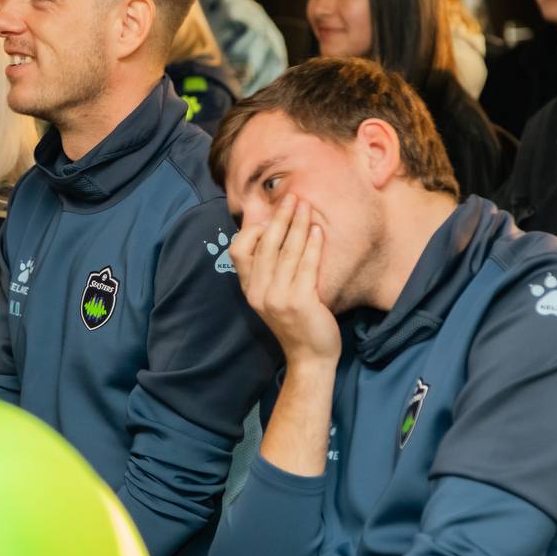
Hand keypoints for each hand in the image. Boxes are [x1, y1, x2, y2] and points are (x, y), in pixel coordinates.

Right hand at [230, 195, 340, 367]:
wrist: (309, 357)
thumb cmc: (296, 324)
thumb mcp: (272, 298)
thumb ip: (269, 272)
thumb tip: (271, 234)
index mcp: (249, 290)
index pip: (238, 251)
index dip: (251, 230)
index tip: (267, 215)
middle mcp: (259, 293)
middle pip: (266, 245)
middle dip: (279, 217)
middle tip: (292, 197)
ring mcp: (278, 298)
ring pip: (287, 251)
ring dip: (297, 224)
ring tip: (306, 206)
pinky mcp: (300, 302)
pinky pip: (305, 266)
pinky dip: (312, 245)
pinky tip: (317, 230)